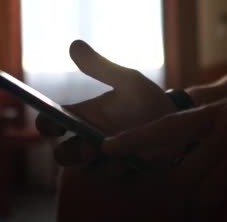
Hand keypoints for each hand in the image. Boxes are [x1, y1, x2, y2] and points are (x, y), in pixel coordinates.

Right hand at [36, 40, 175, 167]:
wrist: (181, 122)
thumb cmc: (149, 100)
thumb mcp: (128, 81)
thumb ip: (100, 66)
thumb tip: (73, 44)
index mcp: (84, 117)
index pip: (51, 123)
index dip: (46, 124)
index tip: (52, 124)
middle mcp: (88, 141)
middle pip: (63, 155)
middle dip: (71, 153)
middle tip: (90, 146)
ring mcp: (104, 162)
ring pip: (85, 172)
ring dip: (99, 165)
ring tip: (120, 155)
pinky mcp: (121, 177)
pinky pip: (111, 182)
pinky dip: (119, 174)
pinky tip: (136, 162)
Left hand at [103, 63, 226, 220]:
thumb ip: (224, 127)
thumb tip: (204, 149)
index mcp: (220, 113)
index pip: (166, 129)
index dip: (135, 140)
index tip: (107, 147)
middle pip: (184, 178)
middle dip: (182, 198)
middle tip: (181, 210)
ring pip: (206, 197)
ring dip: (209, 212)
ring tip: (218, 209)